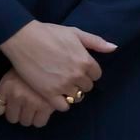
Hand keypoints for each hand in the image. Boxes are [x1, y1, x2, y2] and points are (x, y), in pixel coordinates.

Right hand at [0, 21, 114, 111]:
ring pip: (76, 96)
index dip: (89, 73)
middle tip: (70, 78)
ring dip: (72, 93)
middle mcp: (77, 75)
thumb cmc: (50, 33)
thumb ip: (96, 42)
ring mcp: (63, 85)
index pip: (96, 75)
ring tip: (63, 87)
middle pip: (87, 86)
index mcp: (86, 61)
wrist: (24, 39)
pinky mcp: (48, 93)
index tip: (80, 70)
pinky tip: (56, 96)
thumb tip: (114, 48)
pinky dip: (62, 103)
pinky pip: (63, 106)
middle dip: (81, 82)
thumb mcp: (76, 33)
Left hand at [0, 69, 59, 127]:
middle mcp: (17, 95)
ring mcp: (32, 101)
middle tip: (25, 104)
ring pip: (26, 122)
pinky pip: (40, 122)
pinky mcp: (47, 105)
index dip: (4, 108)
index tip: (10, 105)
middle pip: (12, 118)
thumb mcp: (10, 76)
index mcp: (6, 86)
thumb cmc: (30, 67)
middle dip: (18, 113)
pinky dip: (41, 118)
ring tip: (35, 106)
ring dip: (30, 116)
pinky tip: (44, 109)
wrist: (52, 58)